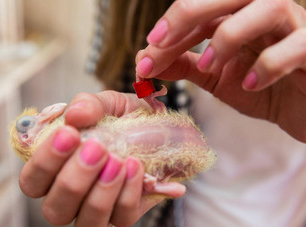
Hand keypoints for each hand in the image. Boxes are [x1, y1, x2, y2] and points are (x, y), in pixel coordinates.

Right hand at [19, 91, 172, 226]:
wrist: (162, 129)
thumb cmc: (126, 118)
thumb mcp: (108, 104)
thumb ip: (89, 105)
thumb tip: (75, 114)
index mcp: (57, 168)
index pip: (33, 180)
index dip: (45, 162)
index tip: (69, 134)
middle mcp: (72, 195)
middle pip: (55, 209)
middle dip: (74, 180)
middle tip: (97, 148)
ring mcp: (98, 209)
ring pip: (86, 222)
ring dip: (101, 191)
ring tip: (118, 160)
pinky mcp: (125, 214)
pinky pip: (121, 217)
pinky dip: (128, 193)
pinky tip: (136, 166)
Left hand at [136, 0, 305, 141]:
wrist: (301, 111)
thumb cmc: (262, 90)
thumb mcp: (216, 79)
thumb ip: (185, 66)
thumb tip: (144, 61)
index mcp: (239, 18)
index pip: (200, 13)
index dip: (170, 29)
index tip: (145, 53)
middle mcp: (265, 15)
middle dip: (189, 12)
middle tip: (159, 41)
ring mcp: (294, 29)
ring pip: (268, 7)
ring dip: (229, 35)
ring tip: (208, 66)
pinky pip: (297, 45)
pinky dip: (270, 62)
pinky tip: (251, 84)